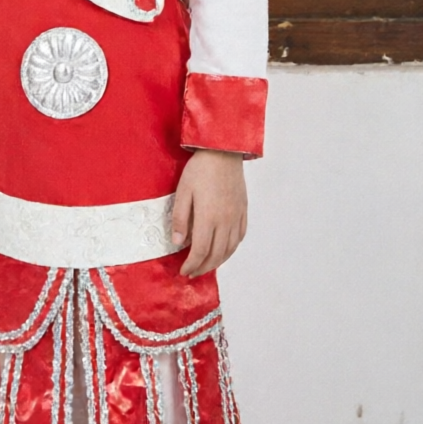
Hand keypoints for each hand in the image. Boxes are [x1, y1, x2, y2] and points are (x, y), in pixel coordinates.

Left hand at [171, 149, 247, 278]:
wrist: (223, 151)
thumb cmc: (200, 169)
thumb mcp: (183, 191)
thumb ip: (181, 218)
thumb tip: (179, 243)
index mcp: (209, 217)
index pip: (201, 251)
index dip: (192, 264)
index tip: (184, 271)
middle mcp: (225, 221)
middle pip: (217, 254)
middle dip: (203, 267)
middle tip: (193, 272)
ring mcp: (236, 216)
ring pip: (230, 248)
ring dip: (218, 261)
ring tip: (206, 265)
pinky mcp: (243, 210)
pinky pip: (240, 236)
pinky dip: (232, 248)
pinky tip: (224, 249)